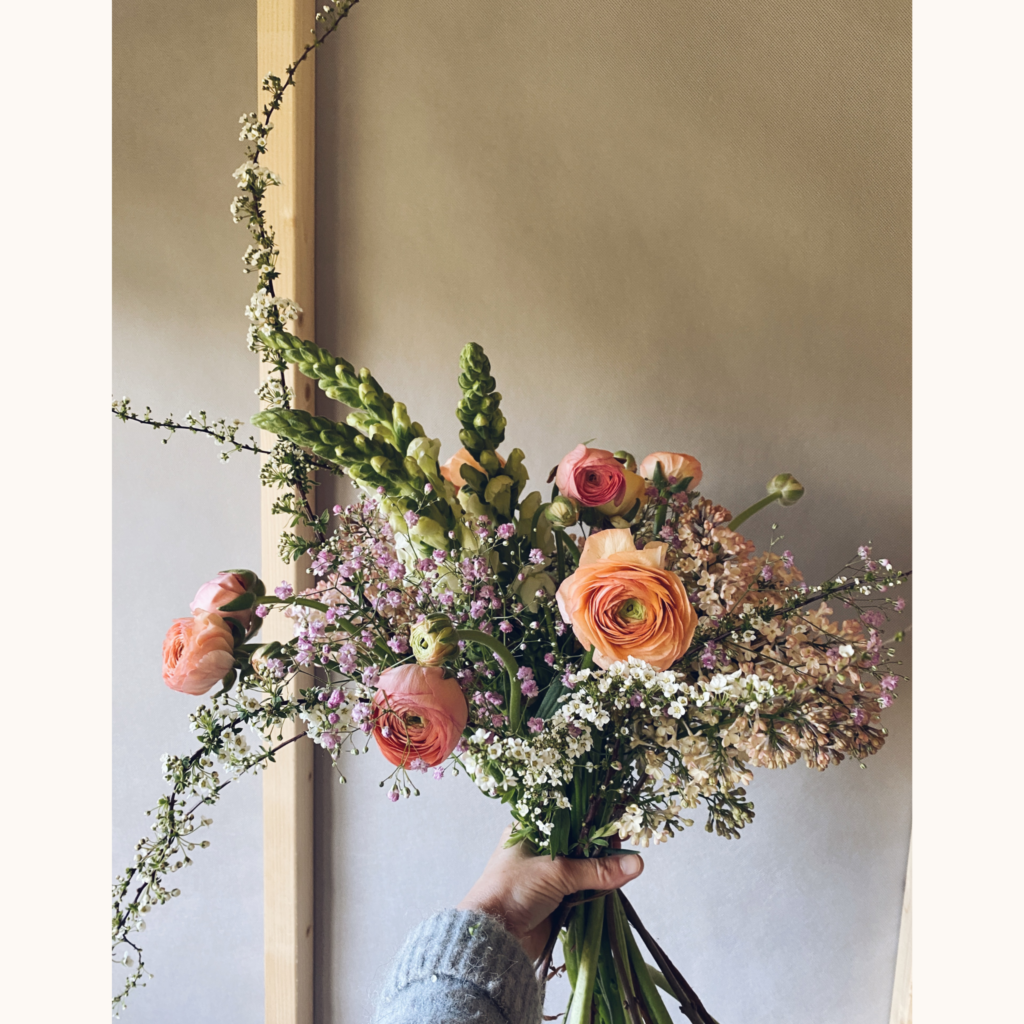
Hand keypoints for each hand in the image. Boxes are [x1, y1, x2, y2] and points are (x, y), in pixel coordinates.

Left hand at [457, 825, 643, 960]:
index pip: (568, 820)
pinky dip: (594, 894)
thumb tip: (635, 863)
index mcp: (529, 832)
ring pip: (581, 872)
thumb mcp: (557, 872)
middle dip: (601, 851)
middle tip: (627, 849)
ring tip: (625, 869)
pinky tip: (613, 889)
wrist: (494, 938)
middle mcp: (537, 852)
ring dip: (599, 874)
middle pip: (578, 847)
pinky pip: (580, 894)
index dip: (593, 823)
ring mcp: (545, 878)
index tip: (619, 826)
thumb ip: (597, 869)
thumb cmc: (514, 891)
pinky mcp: (552, 902)